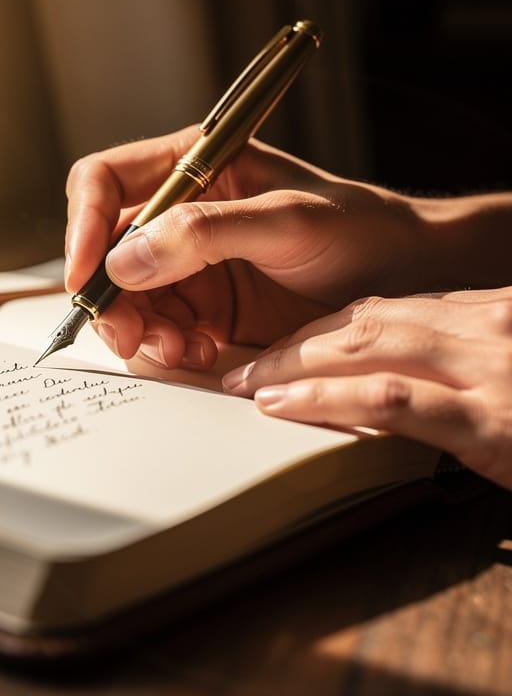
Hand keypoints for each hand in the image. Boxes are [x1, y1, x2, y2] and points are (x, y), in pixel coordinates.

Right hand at [65, 126, 443, 371]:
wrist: (404, 280)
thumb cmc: (359, 229)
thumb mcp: (287, 221)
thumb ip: (204, 233)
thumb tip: (123, 261)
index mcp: (189, 167)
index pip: (104, 182)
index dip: (83, 224)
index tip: (86, 273)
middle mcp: (176, 214)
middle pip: (104, 251)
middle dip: (109, 296)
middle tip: (130, 334)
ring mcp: (186, 264)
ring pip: (124, 297)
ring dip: (138, 329)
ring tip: (176, 349)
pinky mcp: (201, 307)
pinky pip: (156, 329)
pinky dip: (166, 348)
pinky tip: (198, 354)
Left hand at [219, 287, 511, 487]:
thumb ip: (466, 363)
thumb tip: (409, 375)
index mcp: (493, 315)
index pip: (391, 311)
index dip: (325, 330)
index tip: (284, 348)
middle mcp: (487, 329)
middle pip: (366, 322)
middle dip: (296, 344)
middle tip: (247, 368)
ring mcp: (489, 371)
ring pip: (365, 349)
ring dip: (293, 365)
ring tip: (246, 384)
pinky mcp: (489, 422)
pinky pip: (388, 399)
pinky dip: (325, 398)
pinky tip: (281, 405)